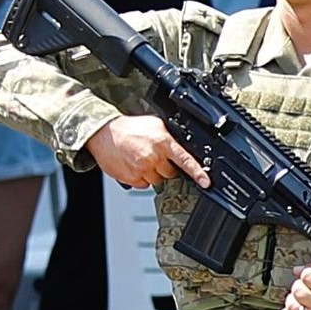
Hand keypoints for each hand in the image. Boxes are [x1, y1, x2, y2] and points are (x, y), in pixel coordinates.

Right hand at [92, 115, 206, 191]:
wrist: (103, 133)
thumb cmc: (129, 128)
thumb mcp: (155, 124)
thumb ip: (170, 136)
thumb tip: (183, 145)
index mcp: (163, 142)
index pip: (185, 160)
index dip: (198, 173)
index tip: (206, 182)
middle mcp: (154, 157)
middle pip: (171, 173)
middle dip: (165, 166)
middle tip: (154, 156)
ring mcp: (142, 169)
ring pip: (157, 180)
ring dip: (153, 172)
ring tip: (142, 159)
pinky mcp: (131, 178)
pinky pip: (143, 185)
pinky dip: (141, 177)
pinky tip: (134, 165)